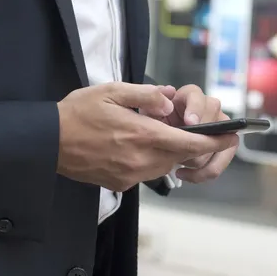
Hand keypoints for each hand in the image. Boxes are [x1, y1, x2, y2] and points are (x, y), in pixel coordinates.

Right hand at [56, 82, 237, 191]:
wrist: (47, 142)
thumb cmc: (77, 113)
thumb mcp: (111, 91)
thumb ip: (146, 95)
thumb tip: (170, 101)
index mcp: (142, 135)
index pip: (189, 143)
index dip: (213, 142)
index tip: (229, 137)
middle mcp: (140, 159)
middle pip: (180, 156)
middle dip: (188, 143)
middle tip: (184, 126)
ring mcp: (130, 175)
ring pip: (165, 165)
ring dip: (169, 151)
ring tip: (153, 132)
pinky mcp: (120, 183)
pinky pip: (146, 172)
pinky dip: (150, 159)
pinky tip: (133, 145)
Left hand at [145, 84, 238, 183]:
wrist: (161, 136)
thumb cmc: (156, 122)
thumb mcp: (149, 111)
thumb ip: (153, 101)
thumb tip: (168, 93)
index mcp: (190, 96)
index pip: (198, 97)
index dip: (196, 110)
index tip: (190, 123)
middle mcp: (210, 107)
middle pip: (216, 121)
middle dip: (200, 142)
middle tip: (181, 152)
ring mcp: (220, 125)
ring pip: (223, 143)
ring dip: (201, 160)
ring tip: (180, 166)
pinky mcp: (224, 143)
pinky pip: (222, 159)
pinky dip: (205, 172)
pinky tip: (185, 174)